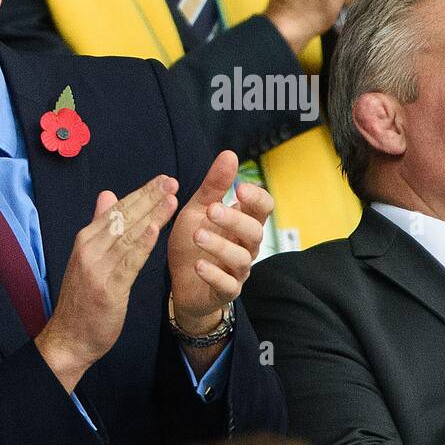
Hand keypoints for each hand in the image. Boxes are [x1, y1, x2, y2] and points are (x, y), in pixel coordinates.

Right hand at [35, 175, 178, 393]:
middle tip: (170, 181)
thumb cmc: (82, 299)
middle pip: (122, 218)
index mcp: (85, 241)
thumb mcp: (87, 257)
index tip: (162, 180)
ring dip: (150, 216)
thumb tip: (107, 195)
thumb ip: (100, 226)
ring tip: (171, 198)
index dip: (140, 194)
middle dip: (148, 198)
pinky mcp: (108, 288)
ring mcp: (97, 269)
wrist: (69, 337)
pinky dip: (141, 245)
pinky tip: (155, 230)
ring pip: (127, 236)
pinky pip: (128, 263)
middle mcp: (89, 250)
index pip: (116, 210)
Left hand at [168, 150, 271, 333]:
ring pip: (241, 259)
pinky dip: (214, 275)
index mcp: (243, 223)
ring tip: (198, 235)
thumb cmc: (193, 243)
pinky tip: (199, 265)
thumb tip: (229, 153)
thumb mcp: (198, 210)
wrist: (181, 283)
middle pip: (254, 232)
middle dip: (234, 220)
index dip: (257, 199)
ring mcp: (238, 271)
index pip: (264, 208)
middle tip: (211, 210)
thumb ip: (214, 186)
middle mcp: (246, 247)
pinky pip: (227, 285)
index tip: (240, 188)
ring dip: (220, 246)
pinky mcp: (225, 291)